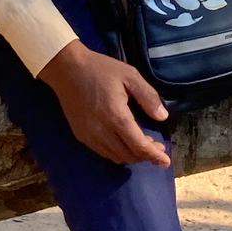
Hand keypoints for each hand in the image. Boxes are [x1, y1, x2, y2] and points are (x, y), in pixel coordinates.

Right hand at [38, 38, 170, 166]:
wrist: (66, 69)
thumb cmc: (100, 69)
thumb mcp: (129, 75)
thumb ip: (148, 96)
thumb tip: (162, 117)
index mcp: (116, 116)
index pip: (138, 146)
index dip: (154, 155)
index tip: (166, 161)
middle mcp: (101, 131)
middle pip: (128, 155)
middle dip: (145, 155)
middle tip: (156, 146)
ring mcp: (89, 136)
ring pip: (115, 157)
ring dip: (131, 155)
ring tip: (142, 144)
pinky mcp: (80, 136)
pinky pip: (103, 152)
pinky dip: (117, 152)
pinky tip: (123, 142)